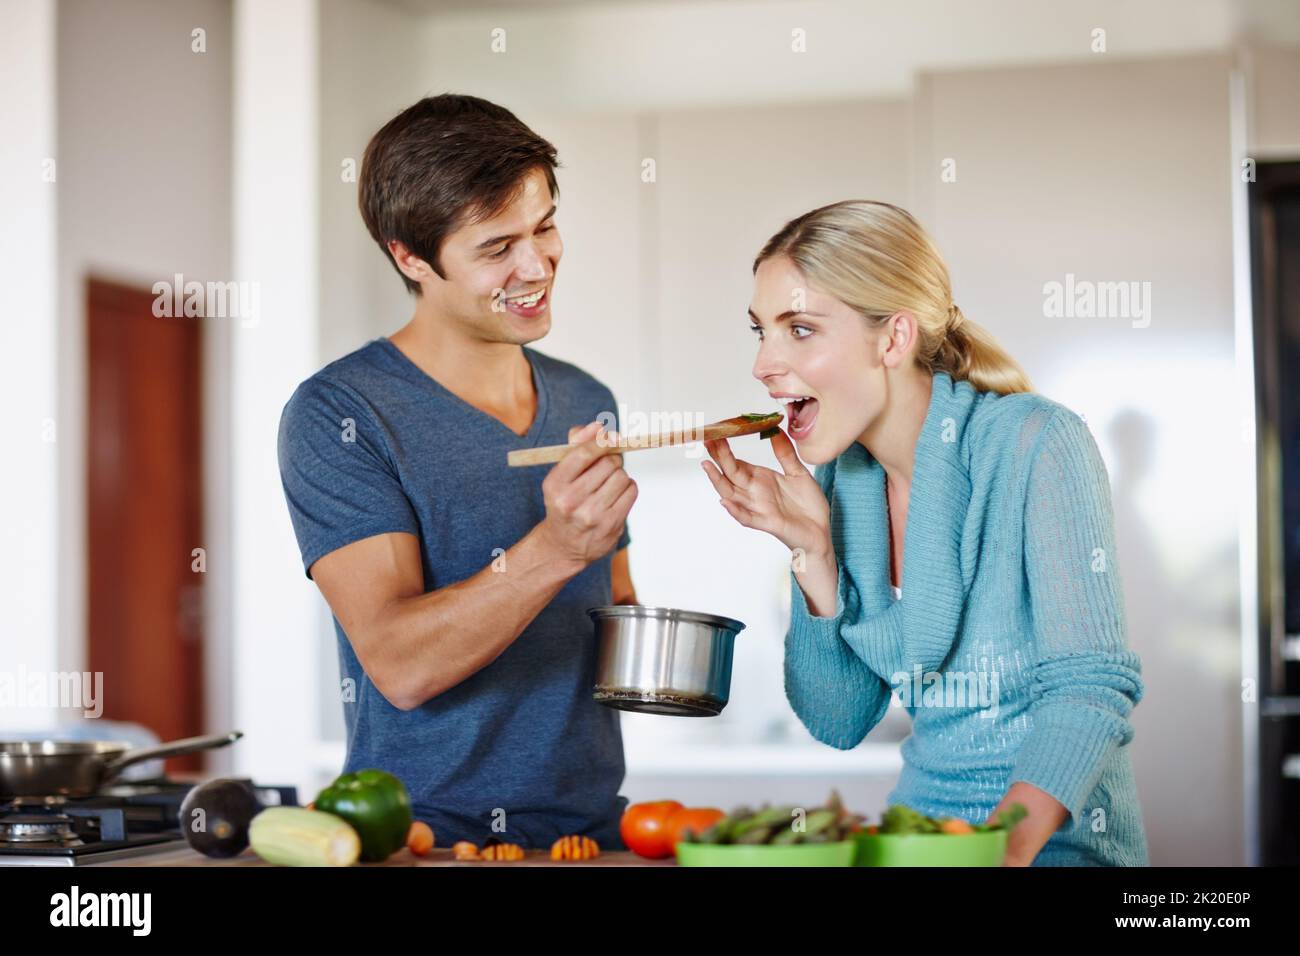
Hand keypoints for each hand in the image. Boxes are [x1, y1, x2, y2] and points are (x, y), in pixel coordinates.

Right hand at [537, 421, 636, 565]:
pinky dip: (627, 488)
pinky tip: (616, 495)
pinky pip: (631, 491)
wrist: (563, 545)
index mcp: (554, 484)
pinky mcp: (611, 525)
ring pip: (621, 476)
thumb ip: (577, 445)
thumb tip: (599, 426)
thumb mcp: (561, 474)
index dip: (601, 441)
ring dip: (619, 475)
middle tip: (606, 467)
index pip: (583, 453)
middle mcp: (570, 501)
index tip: (611, 437)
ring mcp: (592, 516)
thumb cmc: (565, 501)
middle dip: (611, 460)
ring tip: (608, 484)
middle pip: (608, 463)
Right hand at [701, 427, 830, 557]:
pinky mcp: (768, 523)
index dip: (724, 449)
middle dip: (718, 457)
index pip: (736, 463)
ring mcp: (759, 508)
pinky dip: (736, 511)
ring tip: (707, 465)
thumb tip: (776, 429)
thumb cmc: (808, 505)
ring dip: (718, 481)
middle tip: (708, 439)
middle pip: (730, 474)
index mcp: (760, 479)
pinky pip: (748, 518)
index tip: (715, 432)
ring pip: (732, 494)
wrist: (821, 531)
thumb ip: (785, 453)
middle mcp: (754, 492)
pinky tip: (725, 502)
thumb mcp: (798, 472)